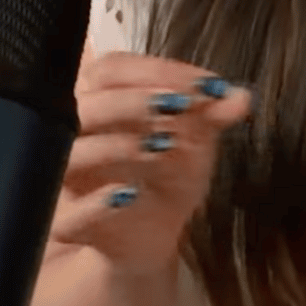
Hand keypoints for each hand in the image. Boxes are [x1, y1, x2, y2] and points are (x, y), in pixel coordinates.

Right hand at [46, 50, 252, 275]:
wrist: (149, 235)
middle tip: (179, 104)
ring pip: (73, 153)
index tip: (205, 84)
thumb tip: (240, 97)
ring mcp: (65, 180)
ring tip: (164, 143)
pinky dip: (98, 204)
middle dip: (134, 101)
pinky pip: (69, 215)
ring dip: (119, 145)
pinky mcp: (67, 225)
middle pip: (86, 104)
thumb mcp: (195, 141)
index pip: (112, 69)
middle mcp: (72, 135)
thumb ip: (212, 115)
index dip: (157, 70)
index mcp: (99, 101)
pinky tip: (129, 194)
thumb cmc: (164, 174)